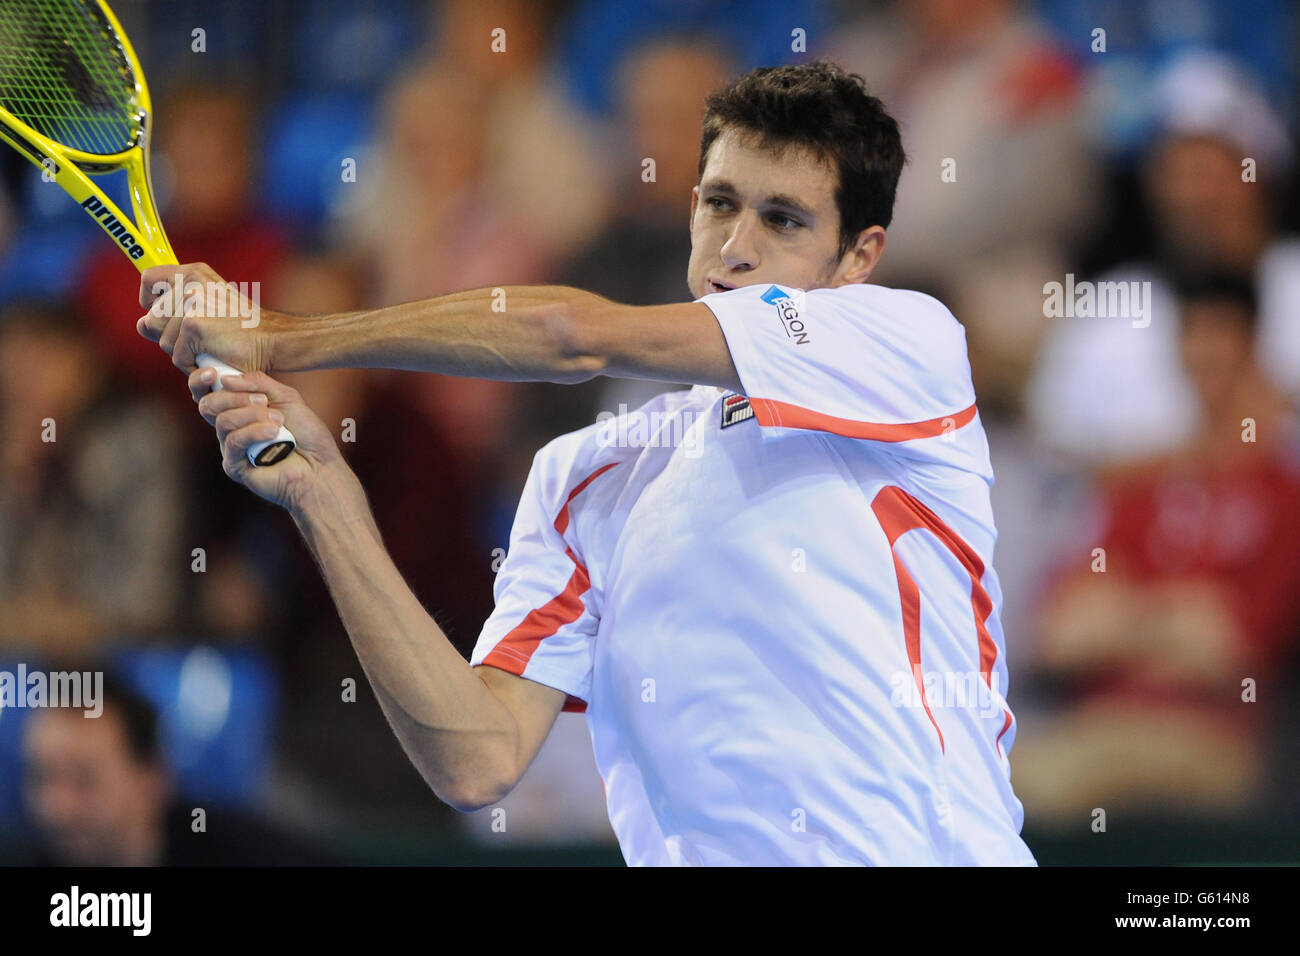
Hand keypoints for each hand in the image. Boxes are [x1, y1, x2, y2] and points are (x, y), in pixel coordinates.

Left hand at [138, 262, 279, 374]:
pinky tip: (214, 358)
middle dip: (170, 338)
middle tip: (202, 340)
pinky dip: (194, 365)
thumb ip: (172, 312)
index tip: (165, 315)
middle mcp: (190, 281)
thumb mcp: (207, 309)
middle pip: (151, 319)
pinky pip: (177, 356)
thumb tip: (141, 325)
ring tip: (210, 349)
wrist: (273, 340)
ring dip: (183, 354)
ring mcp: (191, 302)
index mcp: (194, 272)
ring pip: (163, 341)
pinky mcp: (193, 325)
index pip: (149, 279)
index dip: (150, 302)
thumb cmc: (242, 330)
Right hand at [193, 368, 347, 513]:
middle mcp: (231, 429)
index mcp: (239, 410)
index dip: (201, 381)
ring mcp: (230, 448)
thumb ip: (258, 383)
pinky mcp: (234, 466)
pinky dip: (255, 432)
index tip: (212, 372)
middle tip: (264, 402)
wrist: (320, 466)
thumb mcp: (286, 397)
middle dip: (236, 397)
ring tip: (279, 422)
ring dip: (253, 416)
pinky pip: (233, 441)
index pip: (207, 393)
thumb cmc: (307, 434)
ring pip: (223, 421)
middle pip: (209, 405)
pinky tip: (274, 433)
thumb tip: (224, 379)